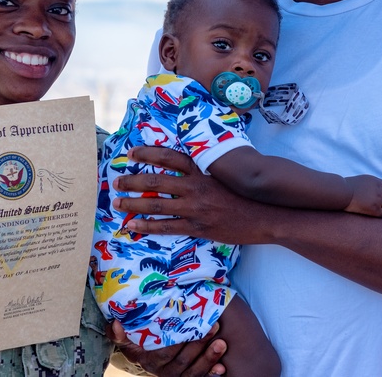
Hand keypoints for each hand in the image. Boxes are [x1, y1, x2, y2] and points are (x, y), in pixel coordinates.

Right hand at [107, 320, 225, 375]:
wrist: (146, 352)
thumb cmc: (138, 341)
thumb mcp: (127, 338)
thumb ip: (119, 333)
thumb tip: (116, 324)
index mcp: (148, 360)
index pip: (164, 353)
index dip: (178, 341)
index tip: (191, 324)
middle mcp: (162, 372)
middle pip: (182, 362)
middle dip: (199, 345)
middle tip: (214, 327)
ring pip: (193, 372)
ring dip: (208, 359)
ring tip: (221, 343)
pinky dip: (212, 374)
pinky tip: (223, 367)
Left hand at [113, 146, 270, 244]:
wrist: (265, 216)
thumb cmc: (246, 193)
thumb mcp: (226, 172)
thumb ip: (206, 165)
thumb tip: (189, 158)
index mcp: (202, 170)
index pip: (169, 157)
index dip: (148, 153)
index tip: (131, 153)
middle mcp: (195, 187)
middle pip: (155, 182)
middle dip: (132, 181)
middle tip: (116, 181)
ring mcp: (195, 209)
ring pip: (156, 206)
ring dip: (133, 205)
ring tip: (117, 203)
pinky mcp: (197, 228)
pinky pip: (166, 227)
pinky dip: (147, 227)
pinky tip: (132, 226)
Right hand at [344, 175, 381, 216]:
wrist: (341, 192)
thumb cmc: (345, 188)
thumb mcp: (360, 181)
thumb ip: (368, 185)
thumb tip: (369, 192)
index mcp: (376, 181)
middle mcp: (380, 189)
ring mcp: (378, 198)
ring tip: (375, 213)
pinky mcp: (374, 208)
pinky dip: (377, 216)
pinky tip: (370, 215)